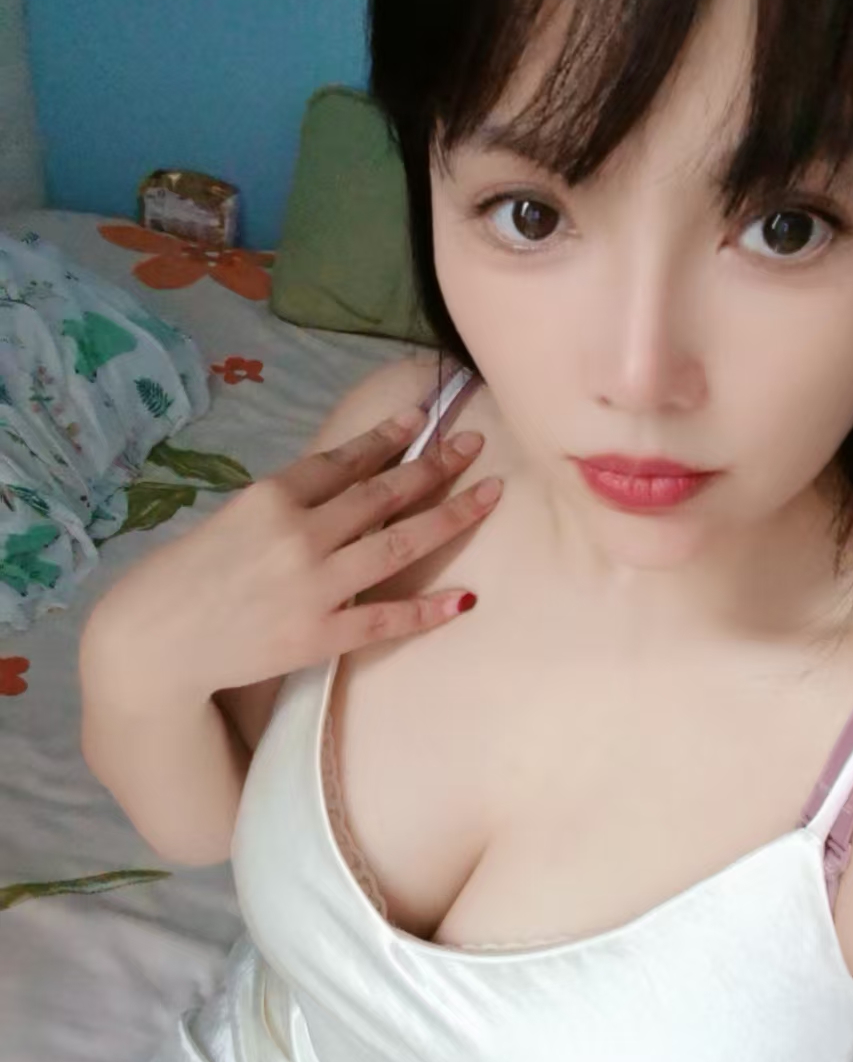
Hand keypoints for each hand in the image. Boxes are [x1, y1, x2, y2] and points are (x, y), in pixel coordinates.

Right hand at [84, 409, 502, 704]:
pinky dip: (427, 610)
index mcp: (271, 497)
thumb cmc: (185, 576)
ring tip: (489, 496)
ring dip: (449, 517)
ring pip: (398, 544)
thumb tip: (340, 484)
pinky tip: (465, 598)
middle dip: (434, 466)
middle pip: (382, 493)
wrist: (154, 643)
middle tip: (475, 446)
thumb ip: (285, 503)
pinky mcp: (320, 636)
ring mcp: (314, 587)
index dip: (389, 437)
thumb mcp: (230, 518)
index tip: (422, 418)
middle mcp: (300, 535)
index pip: (344, 459)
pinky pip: (386, 619)